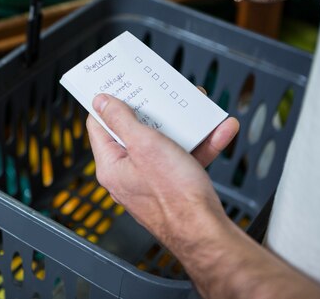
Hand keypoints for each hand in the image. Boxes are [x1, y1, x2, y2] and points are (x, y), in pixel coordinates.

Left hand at [87, 93, 238, 241]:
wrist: (207, 233)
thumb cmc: (174, 196)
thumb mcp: (144, 145)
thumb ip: (121, 120)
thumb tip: (101, 101)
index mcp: (111, 165)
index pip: (99, 125)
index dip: (108, 103)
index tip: (119, 86)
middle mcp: (127, 173)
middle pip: (134, 131)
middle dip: (154, 110)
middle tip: (163, 92)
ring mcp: (151, 180)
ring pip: (164, 143)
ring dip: (185, 125)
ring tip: (199, 108)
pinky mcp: (174, 185)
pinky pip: (184, 158)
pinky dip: (201, 144)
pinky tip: (219, 131)